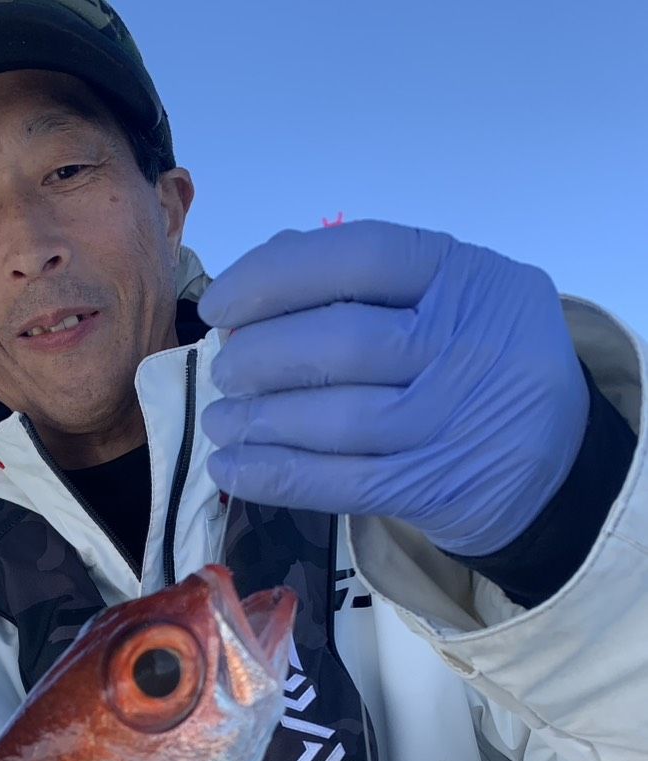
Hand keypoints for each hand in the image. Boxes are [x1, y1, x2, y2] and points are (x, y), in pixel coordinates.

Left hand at [198, 220, 588, 555]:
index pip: (360, 256)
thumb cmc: (477, 362)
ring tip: (220, 420)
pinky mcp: (435, 486)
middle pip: (341, 342)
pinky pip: (340, 482)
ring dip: (259, 421)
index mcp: (467, 275)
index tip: (220, 305)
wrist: (557, 461)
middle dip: (261, 357)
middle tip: (224, 371)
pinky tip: (232, 468)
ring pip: (337, 418)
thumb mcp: (452, 297)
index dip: (275, 276)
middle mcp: (467, 343)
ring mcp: (454, 420)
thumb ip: (367, 280)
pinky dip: (275, 476)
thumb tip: (259, 274)